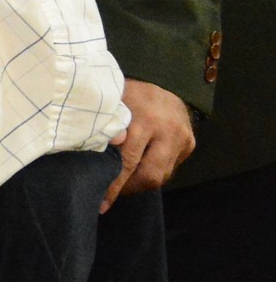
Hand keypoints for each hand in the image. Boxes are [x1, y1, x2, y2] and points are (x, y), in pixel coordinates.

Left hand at [103, 77, 195, 209]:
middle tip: (110, 195)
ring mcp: (182, 140)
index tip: (102, 203)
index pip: (128, 161)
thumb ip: (105, 127)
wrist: (165, 79)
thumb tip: (90, 152)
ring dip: (140, 184)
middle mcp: (167, 132)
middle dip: (128, 189)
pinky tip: (137, 172)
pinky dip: (153, 173)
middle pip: (150, 175)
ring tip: (121, 184)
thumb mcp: (112, 102)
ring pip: (162, 176)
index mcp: (144, 121)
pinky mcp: (190, 145)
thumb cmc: (129, 92)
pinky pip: (170, 169)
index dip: (115, 185)